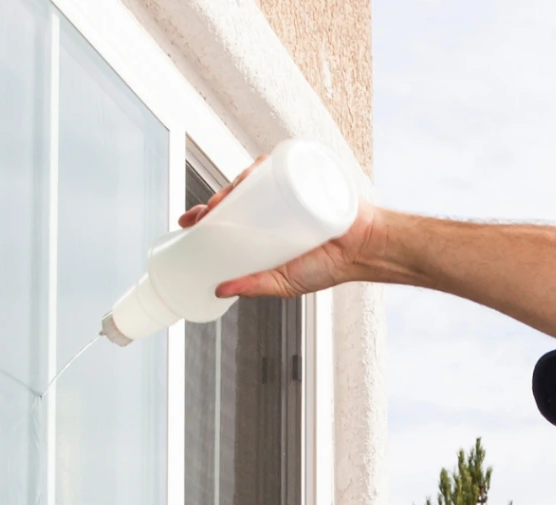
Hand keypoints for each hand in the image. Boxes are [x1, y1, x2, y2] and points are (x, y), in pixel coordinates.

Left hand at [178, 156, 385, 300]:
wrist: (366, 249)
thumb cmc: (330, 265)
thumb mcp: (284, 282)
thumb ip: (254, 285)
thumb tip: (220, 289)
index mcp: (266, 229)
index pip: (230, 218)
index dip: (207, 217)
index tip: (190, 221)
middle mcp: (273, 206)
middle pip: (237, 195)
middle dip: (216, 200)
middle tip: (206, 212)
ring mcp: (288, 188)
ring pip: (253, 179)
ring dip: (233, 184)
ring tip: (226, 199)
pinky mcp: (305, 174)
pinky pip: (279, 164)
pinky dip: (262, 164)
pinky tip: (250, 174)